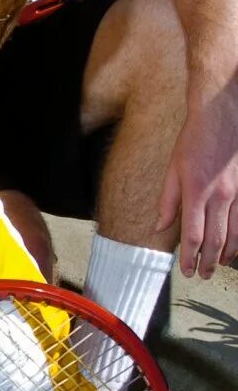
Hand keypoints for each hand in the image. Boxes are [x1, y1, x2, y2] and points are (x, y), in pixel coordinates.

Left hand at [158, 83, 237, 276]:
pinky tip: (235, 246)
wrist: (222, 115)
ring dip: (226, 254)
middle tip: (203, 275)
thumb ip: (167, 201)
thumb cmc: (194, 140)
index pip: (193, 235)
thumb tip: (160, 227)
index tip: (186, 270)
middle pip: (215, 239)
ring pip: (235, 233)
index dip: (190, 257)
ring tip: (218, 265)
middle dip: (208, 262)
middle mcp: (220, 195)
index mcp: (196, 191)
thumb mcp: (173, 169)